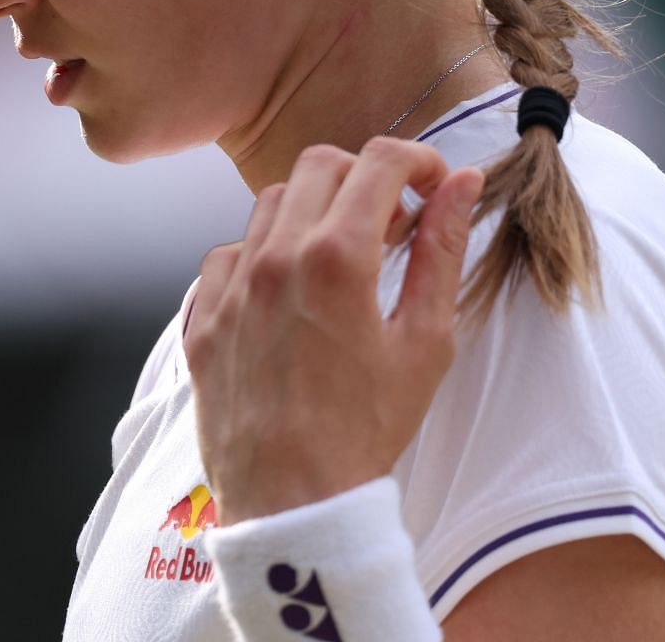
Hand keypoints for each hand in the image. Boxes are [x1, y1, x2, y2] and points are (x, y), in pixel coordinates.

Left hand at [184, 137, 485, 524]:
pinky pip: (228, 253)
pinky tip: (290, 292)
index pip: (380, 161)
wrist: (295, 504)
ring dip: (314, 211)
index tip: (432, 186)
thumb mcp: (425, 341)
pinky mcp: (203, 318)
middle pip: (321, 165)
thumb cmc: (367, 430)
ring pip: (270, 202)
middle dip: (365, 178)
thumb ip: (442, 251)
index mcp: (336, 258)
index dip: (417, 161)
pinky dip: (263, 254)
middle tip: (393, 225)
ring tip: (343, 258)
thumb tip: (461, 184)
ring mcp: (231, 287)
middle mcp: (275, 258)